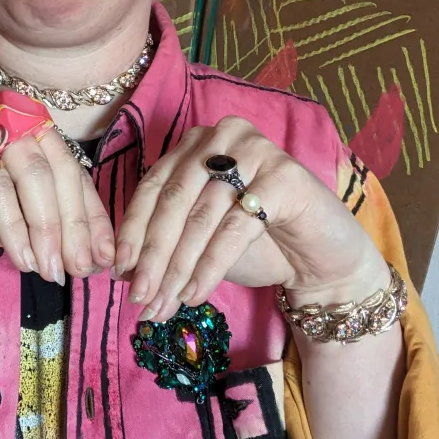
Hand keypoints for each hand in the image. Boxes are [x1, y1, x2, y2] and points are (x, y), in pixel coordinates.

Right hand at [0, 91, 114, 281]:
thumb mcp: (10, 222)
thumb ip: (47, 228)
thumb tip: (96, 256)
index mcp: (29, 125)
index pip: (73, 171)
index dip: (92, 217)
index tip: (105, 259)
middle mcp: (11, 108)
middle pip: (60, 169)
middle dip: (74, 226)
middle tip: (79, 270)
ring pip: (35, 173)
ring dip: (46, 229)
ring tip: (48, 271)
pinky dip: (13, 223)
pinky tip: (20, 258)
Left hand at [114, 116, 389, 320]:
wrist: (319, 260)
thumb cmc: (254, 246)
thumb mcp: (198, 243)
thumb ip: (163, 245)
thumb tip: (119, 270)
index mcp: (194, 143)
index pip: (153, 187)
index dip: (133, 231)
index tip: (118, 271)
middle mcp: (222, 135)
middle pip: (174, 200)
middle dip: (153, 254)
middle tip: (140, 296)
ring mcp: (256, 150)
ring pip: (202, 215)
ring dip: (179, 265)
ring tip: (165, 302)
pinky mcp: (285, 175)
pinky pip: (236, 225)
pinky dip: (211, 264)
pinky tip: (196, 292)